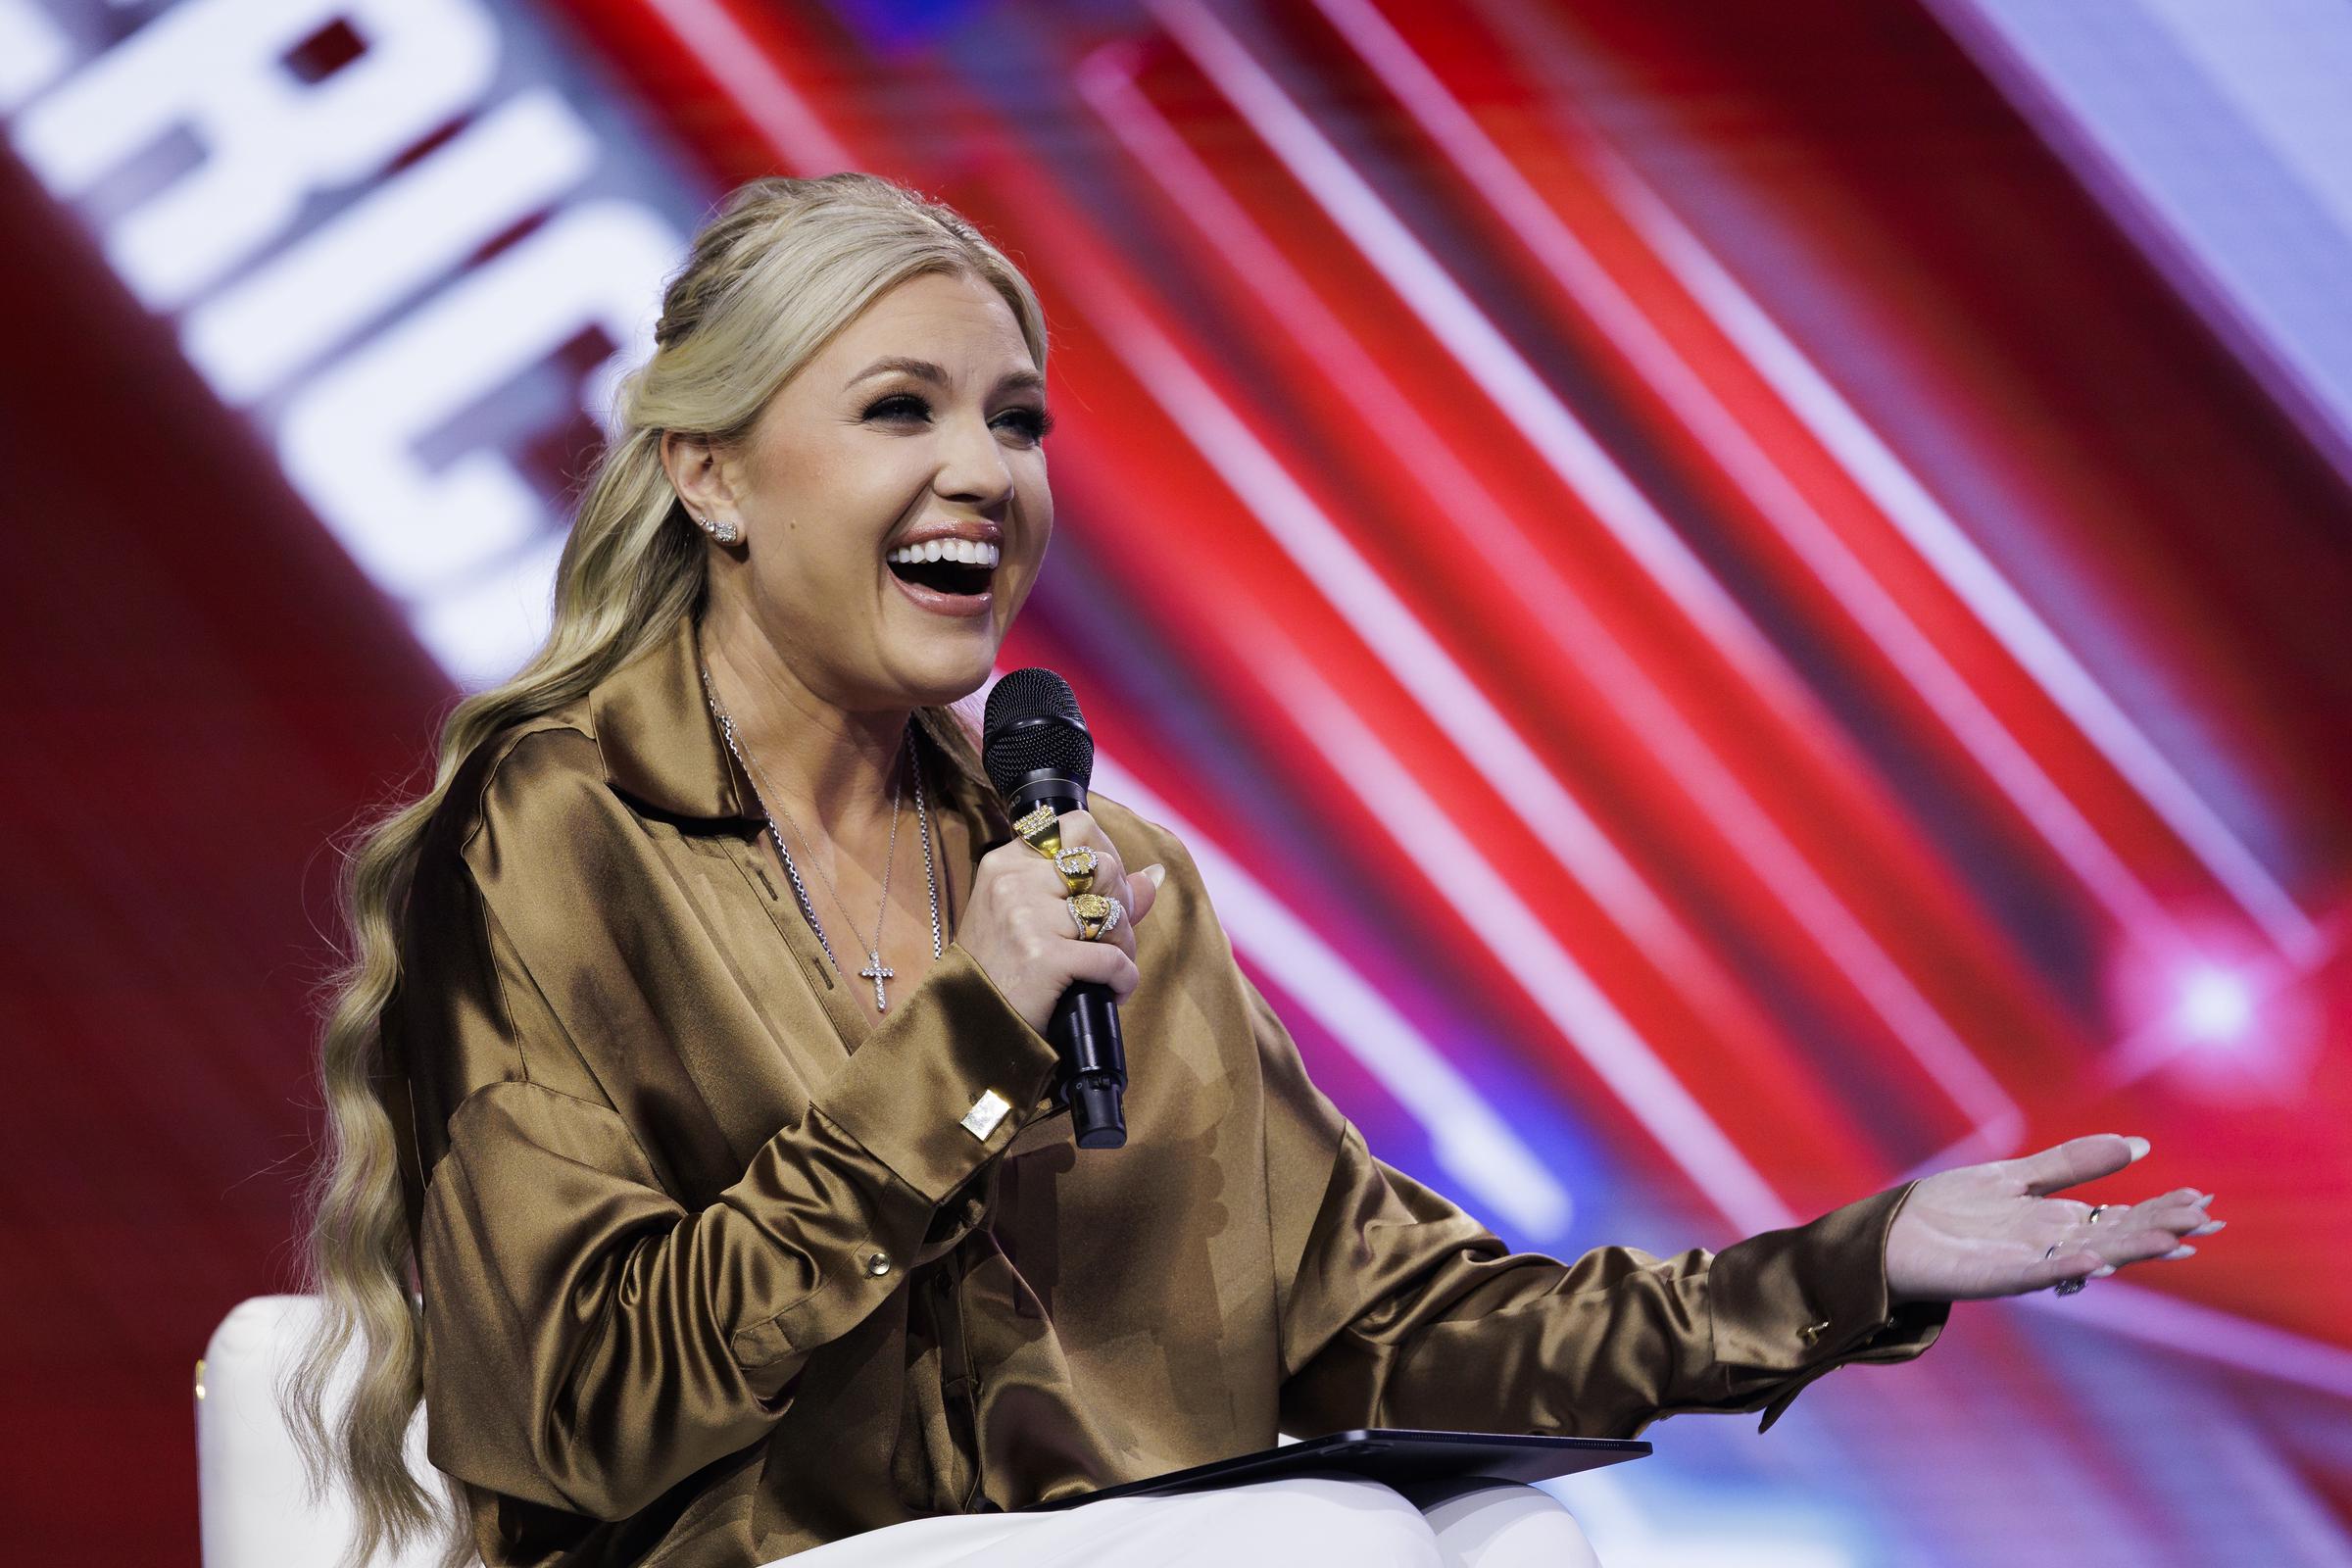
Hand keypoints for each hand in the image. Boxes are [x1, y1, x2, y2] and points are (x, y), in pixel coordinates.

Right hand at [954, 809, 1164, 1032]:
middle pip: (1103, 866)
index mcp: (1007, 863)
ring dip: (1124, 944)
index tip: (1105, 887)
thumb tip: (1154, 875)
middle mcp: (1013, 882)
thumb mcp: (1034, 917)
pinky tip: (1114, 991)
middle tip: (1110, 934)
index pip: (1077, 826)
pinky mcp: (1044, 957)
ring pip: (1112, 912)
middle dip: (1121, 903)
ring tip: (1111, 967)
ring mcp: (1027, 918)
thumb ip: (1093, 890)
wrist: (975, 1027)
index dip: (1106, 852)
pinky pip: (1113, 958)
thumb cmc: (1005, 969)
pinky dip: (1124, 979)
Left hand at [1885, 1134, 2220, 1303]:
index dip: (2161, 1209)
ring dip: (2127, 1250)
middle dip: (2159, 1228)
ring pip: (2085, 1256)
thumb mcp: (2017, 1176)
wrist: (1892, 1234)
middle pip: (2115, 1235)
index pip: (2121, 1216)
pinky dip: (2064, 1267)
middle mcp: (2049, 1245)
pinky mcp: (1991, 1277)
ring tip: (2169, 1240)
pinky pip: (2034, 1273)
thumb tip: (2140, 1144)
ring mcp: (2023, 1262)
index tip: (2202, 1202)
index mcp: (2057, 1222)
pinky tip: (2095, 1260)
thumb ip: (2073, 1163)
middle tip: (2206, 1223)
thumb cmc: (1951, 1207)